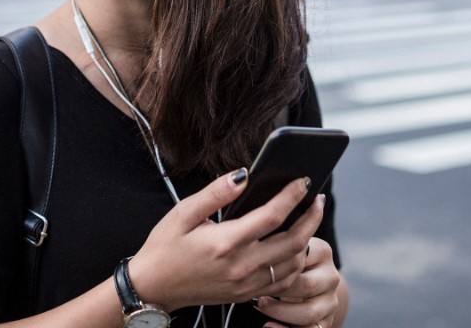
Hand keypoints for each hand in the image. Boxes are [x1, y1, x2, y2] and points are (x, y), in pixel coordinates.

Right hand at [126, 170, 323, 312]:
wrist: (153, 287)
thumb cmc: (165, 248)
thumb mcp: (182, 213)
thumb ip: (214, 193)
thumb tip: (243, 175)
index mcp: (225, 243)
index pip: (272, 216)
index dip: (292, 196)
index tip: (303, 180)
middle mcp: (241, 266)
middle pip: (293, 242)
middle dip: (311, 218)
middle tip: (317, 199)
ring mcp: (246, 284)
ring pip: (293, 264)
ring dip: (307, 240)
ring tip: (307, 219)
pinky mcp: (246, 295)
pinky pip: (283, 282)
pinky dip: (296, 263)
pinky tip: (294, 247)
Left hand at [253, 231, 340, 327]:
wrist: (306, 282)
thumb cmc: (286, 261)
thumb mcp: (284, 249)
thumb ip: (276, 244)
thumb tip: (253, 250)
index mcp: (322, 251)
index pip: (300, 258)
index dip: (275, 266)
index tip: (253, 268)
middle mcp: (331, 276)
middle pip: (305, 285)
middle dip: (275, 290)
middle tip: (252, 290)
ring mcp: (331, 301)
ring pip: (308, 312)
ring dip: (279, 312)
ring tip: (259, 305)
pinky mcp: (327, 321)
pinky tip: (268, 325)